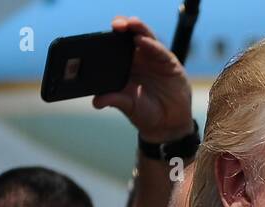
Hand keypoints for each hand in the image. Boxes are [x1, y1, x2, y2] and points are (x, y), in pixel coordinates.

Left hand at [93, 16, 193, 143]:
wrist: (168, 125)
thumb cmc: (145, 113)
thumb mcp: (127, 106)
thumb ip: (113, 100)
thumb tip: (96, 102)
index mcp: (124, 65)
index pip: (115, 44)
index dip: (109, 36)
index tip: (100, 34)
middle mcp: (138, 58)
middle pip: (129, 36)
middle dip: (122, 26)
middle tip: (116, 25)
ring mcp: (154, 58)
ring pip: (144, 37)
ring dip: (137, 28)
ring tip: (129, 24)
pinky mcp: (169, 63)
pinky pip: (159, 50)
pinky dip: (151, 44)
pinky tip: (142, 40)